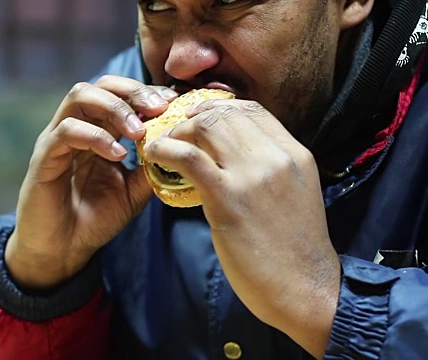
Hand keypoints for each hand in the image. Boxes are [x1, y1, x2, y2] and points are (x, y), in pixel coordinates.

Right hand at [6, 75, 177, 290]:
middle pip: (102, 85)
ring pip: (80, 96)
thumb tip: (180, 148)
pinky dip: (96, 137)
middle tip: (160, 108)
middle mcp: (77, 127)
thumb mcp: (134, 192)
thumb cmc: (94, 219)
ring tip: (139, 132)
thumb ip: (152, 168)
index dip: (148, 93)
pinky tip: (118, 155)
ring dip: (115, 108)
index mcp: (99, 130)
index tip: (173, 102)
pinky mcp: (44, 156)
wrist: (62, 250)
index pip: (121, 93)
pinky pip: (66, 131)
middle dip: (134, 92)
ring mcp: (58, 138)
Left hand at [141, 99, 339, 358]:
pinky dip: (166, 149)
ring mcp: (252, 175)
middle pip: (225, 113)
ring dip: (177, 132)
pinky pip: (188, 157)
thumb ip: (270, 170)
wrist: (306, 289)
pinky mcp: (228, 196)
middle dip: (193, 118)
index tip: (197, 118)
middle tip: (175, 133)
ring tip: (163, 146)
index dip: (218, 107)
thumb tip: (233, 158)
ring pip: (206, 126)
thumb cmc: (296, 251)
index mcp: (294, 154)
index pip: (252, 110)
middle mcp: (276, 156)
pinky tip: (155, 154)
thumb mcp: (294, 194)